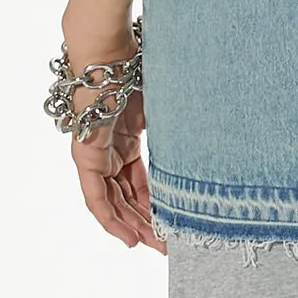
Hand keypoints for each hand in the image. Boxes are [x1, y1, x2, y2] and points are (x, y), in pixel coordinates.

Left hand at [63, 24, 166, 253]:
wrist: (108, 51)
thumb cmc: (135, 67)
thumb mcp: (162, 106)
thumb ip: (174, 128)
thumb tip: (213, 136)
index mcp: (127, 138)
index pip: (141, 181)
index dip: (157, 204)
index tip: (175, 223)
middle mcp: (109, 150)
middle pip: (127, 196)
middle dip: (147, 222)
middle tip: (168, 245)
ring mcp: (96, 154)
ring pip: (112, 202)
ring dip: (130, 226)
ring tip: (152, 246)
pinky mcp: (85, 156)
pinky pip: (96, 197)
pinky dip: (110, 218)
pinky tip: (126, 236)